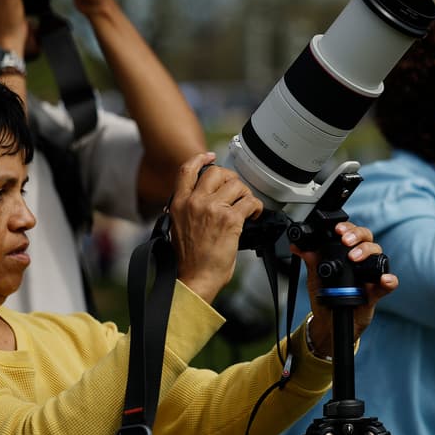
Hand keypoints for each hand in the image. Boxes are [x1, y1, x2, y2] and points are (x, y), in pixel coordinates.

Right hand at [169, 153, 263, 303]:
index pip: (187, 170)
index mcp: (178, 203)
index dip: (200, 159)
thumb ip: (188, 209)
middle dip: (230, 179)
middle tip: (235, 191)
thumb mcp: (178, 227)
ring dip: (245, 194)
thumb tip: (202, 201)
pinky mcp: (230, 220)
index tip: (210, 156)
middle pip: (217, 172)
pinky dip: (257, 207)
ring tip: (246, 207)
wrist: (194, 278)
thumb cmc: (188, 260)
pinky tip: (255, 214)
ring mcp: (212, 209)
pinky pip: (250, 202)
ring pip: (236, 185)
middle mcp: (194, 202)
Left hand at [298, 222, 397, 358]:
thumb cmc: (326, 295)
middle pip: (368, 240)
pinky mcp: (376, 292)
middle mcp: (361, 261)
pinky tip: (385, 279)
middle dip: (357, 236)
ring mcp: (370, 276)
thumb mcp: (315, 277)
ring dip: (367, 253)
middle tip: (346, 241)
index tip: (337, 230)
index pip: (352, 234)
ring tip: (354, 258)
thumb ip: (311, 261)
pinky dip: (389, 280)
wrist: (328, 321)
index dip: (348, 228)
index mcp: (348, 253)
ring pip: (378, 256)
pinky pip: (387, 285)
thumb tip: (299, 247)